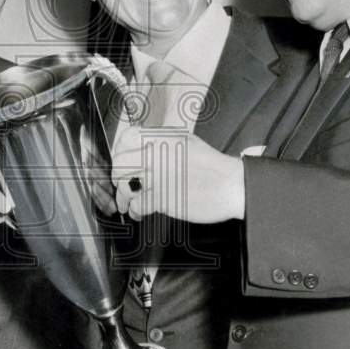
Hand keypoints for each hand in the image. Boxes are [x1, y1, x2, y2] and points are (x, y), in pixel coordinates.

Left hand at [110, 125, 245, 222]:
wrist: (231, 184)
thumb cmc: (210, 165)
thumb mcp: (184, 141)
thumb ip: (159, 141)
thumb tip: (136, 148)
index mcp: (161, 138)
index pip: (125, 139)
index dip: (119, 151)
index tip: (121, 161)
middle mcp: (156, 154)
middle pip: (120, 164)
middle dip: (118, 177)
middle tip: (124, 183)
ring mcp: (158, 177)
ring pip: (125, 186)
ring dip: (124, 197)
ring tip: (128, 201)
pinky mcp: (162, 199)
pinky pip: (137, 205)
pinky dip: (136, 210)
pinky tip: (140, 211)